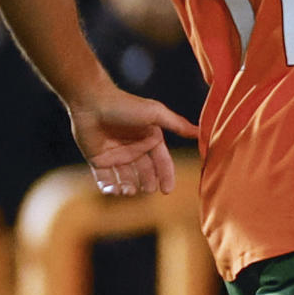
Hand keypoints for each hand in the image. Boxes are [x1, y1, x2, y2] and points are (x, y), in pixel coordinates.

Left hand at [70, 87, 199, 195]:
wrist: (92, 103)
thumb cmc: (126, 106)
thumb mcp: (156, 114)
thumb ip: (177, 125)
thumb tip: (200, 132)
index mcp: (150, 138)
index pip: (162, 161)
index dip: (166, 175)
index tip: (168, 190)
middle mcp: (134, 148)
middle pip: (145, 172)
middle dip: (147, 183)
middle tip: (148, 191)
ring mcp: (116, 155)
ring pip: (126, 178)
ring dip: (129, 187)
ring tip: (129, 191)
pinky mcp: (98, 160)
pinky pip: (105, 178)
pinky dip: (109, 187)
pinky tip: (113, 189)